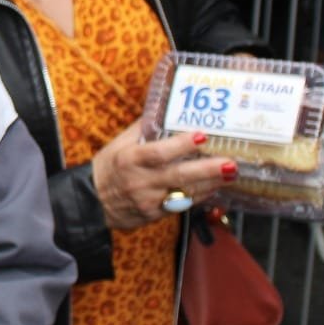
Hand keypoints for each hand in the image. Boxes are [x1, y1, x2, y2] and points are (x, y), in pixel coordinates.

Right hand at [90, 126, 236, 230]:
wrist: (92, 203)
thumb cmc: (107, 168)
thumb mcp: (118, 145)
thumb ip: (141, 129)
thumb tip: (163, 108)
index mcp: (129, 159)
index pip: (158, 153)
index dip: (180, 145)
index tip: (201, 136)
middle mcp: (140, 181)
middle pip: (178, 176)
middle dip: (206, 170)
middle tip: (229, 163)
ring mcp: (148, 201)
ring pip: (184, 193)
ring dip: (210, 184)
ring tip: (231, 174)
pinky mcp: (154, 215)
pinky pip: (181, 206)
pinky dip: (200, 196)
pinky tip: (215, 187)